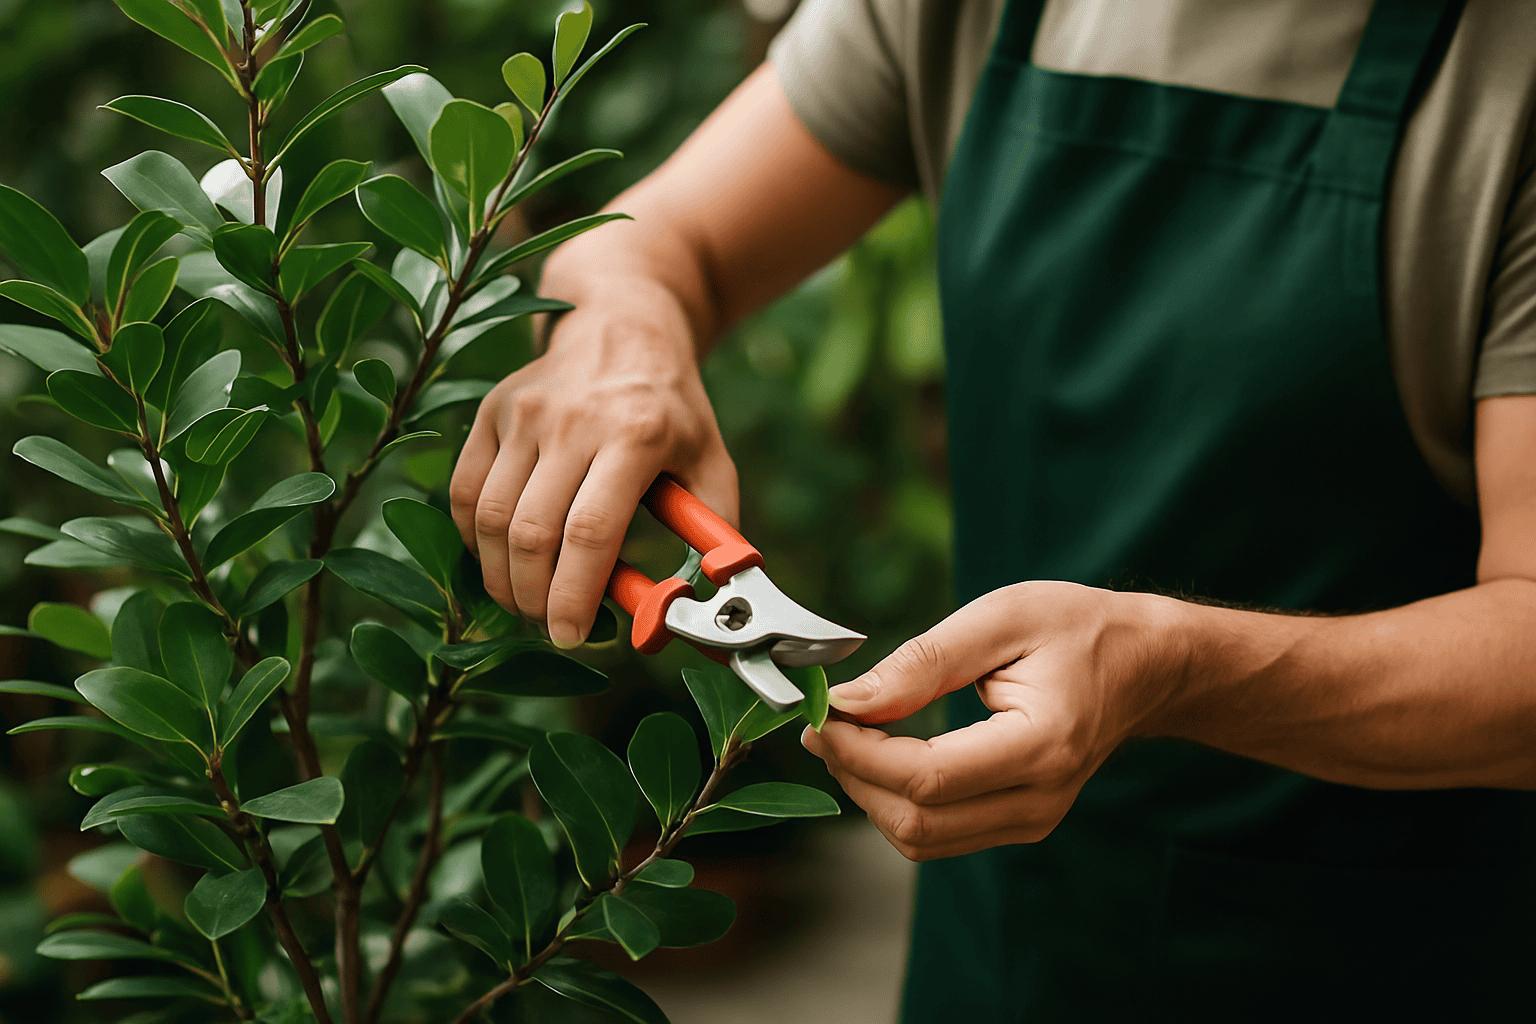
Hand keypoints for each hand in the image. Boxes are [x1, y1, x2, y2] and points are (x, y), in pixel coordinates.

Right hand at [449, 276, 736, 646]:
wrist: (622, 325)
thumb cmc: (672, 409)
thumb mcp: (712, 463)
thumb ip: (713, 537)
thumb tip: (695, 608)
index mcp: (635, 433)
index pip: (589, 532)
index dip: (573, 594)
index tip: (571, 633)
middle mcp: (571, 420)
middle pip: (531, 533)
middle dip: (535, 597)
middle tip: (550, 624)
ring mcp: (522, 412)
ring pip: (489, 520)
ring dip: (501, 578)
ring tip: (527, 600)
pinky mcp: (490, 411)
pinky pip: (464, 493)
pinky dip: (475, 541)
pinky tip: (501, 560)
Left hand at [801, 582, 1187, 860]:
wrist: (1145, 665)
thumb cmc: (1078, 629)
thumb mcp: (1001, 617)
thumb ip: (924, 662)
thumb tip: (849, 701)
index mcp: (1043, 744)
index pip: (928, 778)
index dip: (858, 752)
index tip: (822, 714)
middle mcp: (1041, 798)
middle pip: (917, 822)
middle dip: (854, 775)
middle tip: (825, 723)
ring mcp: (1033, 819)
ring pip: (921, 840)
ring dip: (869, 794)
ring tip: (848, 735)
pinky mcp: (1020, 823)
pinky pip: (939, 835)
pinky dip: (896, 802)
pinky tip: (882, 754)